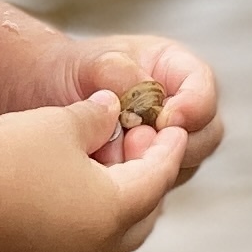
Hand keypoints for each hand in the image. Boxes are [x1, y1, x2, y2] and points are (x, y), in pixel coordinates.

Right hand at [0, 90, 189, 251]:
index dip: (167, 148)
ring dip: (121, 200)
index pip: (158, 177)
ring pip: (114, 233)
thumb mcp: (59, 123)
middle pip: (144, 213)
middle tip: (138, 142)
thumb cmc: (4, 155)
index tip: (171, 126)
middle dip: (150, 178)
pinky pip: (82, 241)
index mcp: (114, 211)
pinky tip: (73, 185)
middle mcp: (96, 245)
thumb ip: (96, 115)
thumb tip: (112, 108)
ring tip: (107, 162)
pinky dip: (91, 215)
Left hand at [42, 32, 222, 185]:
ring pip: (184, 167)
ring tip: (108, 155)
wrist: (45, 98)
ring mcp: (170, 146)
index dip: (193, 107)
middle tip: (134, 143)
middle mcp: (182, 111)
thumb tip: (147, 94)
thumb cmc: (71, 72)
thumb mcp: (92, 62)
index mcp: (177, 72)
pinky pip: (158, 190)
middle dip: (175, 145)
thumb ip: (121, 72)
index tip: (166, 119)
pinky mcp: (152, 174)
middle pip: (207, 136)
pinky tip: (104, 175)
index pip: (204, 91)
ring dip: (152, 168)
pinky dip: (136, 187)